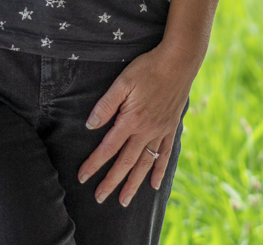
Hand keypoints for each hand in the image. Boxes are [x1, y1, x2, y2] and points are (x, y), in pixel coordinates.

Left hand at [77, 44, 194, 206]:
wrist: (179, 61)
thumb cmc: (148, 68)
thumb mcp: (123, 82)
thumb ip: (106, 105)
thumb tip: (90, 126)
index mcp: (131, 120)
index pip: (108, 148)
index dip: (94, 164)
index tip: (82, 177)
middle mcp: (146, 131)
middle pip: (126, 162)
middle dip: (111, 182)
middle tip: (99, 198)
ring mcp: (160, 131)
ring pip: (144, 164)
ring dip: (133, 184)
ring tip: (124, 201)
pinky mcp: (171, 127)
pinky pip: (164, 154)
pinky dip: (159, 171)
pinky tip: (153, 185)